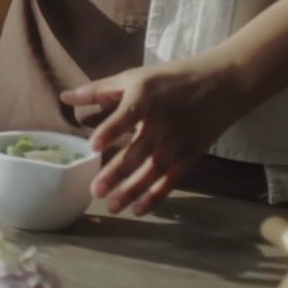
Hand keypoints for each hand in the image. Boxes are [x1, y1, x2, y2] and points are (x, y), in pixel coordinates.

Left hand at [58, 52, 251, 215]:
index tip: (93, 146)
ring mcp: (180, 139)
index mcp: (146, 96)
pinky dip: (157, 195)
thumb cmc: (169, 79)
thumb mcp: (134, 78)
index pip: (128, 113)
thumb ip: (99, 90)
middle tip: (95, 191)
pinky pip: (173, 178)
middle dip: (118, 172)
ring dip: (134, 189)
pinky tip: (139, 209)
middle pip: (140, 149)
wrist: (223, 82)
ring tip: (112, 206)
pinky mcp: (193, 153)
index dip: (111, 129)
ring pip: (155, 169)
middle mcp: (164, 119)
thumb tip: (64, 96)